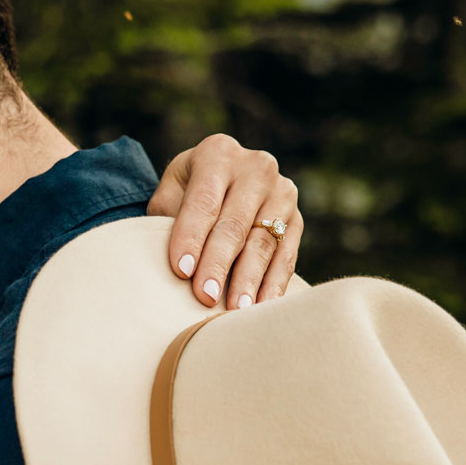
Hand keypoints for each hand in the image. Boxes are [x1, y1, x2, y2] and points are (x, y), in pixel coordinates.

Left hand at [149, 133, 301, 309]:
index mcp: (217, 154)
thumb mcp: (172, 193)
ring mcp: (281, 193)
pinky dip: (273, 284)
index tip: (181, 271)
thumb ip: (168, 219)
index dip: (191, 236)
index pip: (203, 201)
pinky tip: (261, 308)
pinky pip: (286, 256)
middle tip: (206, 297)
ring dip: (249, 280)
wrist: (226, 182)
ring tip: (236, 310)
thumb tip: (175, 264)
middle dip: (218, 263)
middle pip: (234, 224)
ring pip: (263, 242)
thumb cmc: (188, 194)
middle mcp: (256, 167)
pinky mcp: (296, 219)